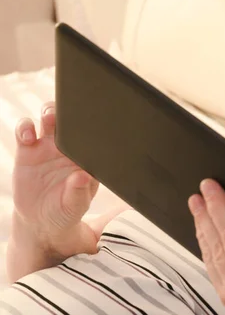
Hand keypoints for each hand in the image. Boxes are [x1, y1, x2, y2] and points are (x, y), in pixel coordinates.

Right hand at [8, 102, 99, 280]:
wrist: (41, 218)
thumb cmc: (65, 210)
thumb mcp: (75, 206)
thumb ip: (79, 192)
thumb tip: (83, 176)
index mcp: (86, 158)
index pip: (93, 137)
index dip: (94, 128)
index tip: (93, 124)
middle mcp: (69, 148)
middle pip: (72, 120)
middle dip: (72, 112)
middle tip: (69, 114)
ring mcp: (49, 146)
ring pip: (50, 119)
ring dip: (50, 112)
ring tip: (49, 118)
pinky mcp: (28, 150)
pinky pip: (25, 132)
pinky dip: (24, 128)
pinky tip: (27, 137)